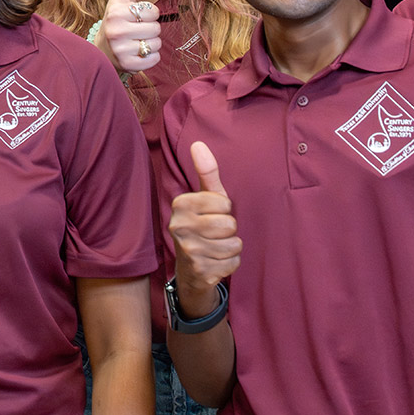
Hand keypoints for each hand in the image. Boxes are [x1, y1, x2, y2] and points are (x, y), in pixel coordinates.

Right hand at [95, 0, 161, 73]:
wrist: (102, 51)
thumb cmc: (117, 19)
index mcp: (116, 12)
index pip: (152, 11)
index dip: (148, 14)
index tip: (134, 17)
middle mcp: (116, 30)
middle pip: (156, 27)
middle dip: (150, 30)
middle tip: (134, 32)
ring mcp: (121, 49)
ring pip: (157, 43)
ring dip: (151, 44)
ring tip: (135, 42)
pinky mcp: (128, 65)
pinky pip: (154, 60)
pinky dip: (150, 58)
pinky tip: (136, 54)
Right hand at [167, 141, 238, 307]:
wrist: (190, 269)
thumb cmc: (202, 225)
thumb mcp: (206, 198)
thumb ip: (206, 172)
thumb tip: (198, 143)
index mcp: (181, 204)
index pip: (224, 203)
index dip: (225, 209)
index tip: (213, 214)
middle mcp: (179, 227)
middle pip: (229, 224)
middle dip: (229, 230)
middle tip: (215, 233)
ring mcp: (188, 251)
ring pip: (234, 244)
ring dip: (231, 247)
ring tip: (216, 246)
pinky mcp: (200, 271)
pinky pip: (234, 263)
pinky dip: (230, 263)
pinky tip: (216, 261)